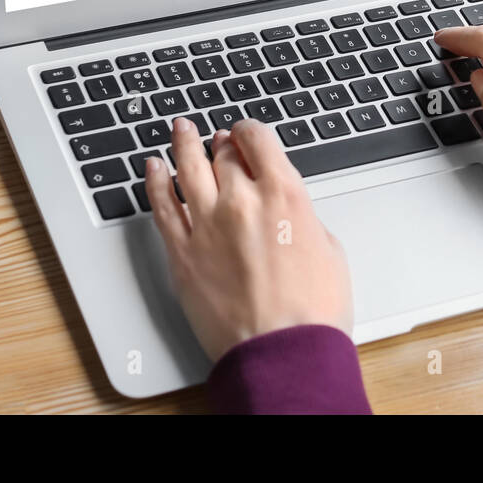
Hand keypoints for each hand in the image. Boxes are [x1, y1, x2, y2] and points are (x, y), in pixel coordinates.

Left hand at [144, 116, 353, 361]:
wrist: (283, 352)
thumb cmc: (313, 311)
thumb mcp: (328, 248)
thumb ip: (302, 218)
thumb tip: (288, 212)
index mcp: (284, 194)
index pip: (257, 139)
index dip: (248, 130)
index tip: (244, 133)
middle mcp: (242, 201)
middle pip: (222, 153)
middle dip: (221, 143)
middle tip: (217, 140)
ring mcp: (207, 224)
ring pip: (187, 167)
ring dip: (183, 143)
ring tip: (180, 130)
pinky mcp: (182, 253)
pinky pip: (162, 206)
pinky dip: (156, 181)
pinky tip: (153, 168)